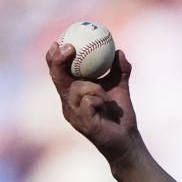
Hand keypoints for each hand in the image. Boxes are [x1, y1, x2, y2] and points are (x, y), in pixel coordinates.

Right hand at [46, 43, 142, 168]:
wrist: (127, 140)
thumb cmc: (120, 114)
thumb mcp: (120, 86)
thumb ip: (120, 69)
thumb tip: (119, 51)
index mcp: (72, 92)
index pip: (57, 72)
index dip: (53, 56)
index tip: (60, 41)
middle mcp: (68, 103)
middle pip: (56, 77)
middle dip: (58, 60)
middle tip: (70, 48)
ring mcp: (74, 114)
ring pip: (76, 88)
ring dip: (94, 86)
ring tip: (105, 96)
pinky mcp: (83, 124)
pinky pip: (88, 101)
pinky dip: (99, 98)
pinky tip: (106, 104)